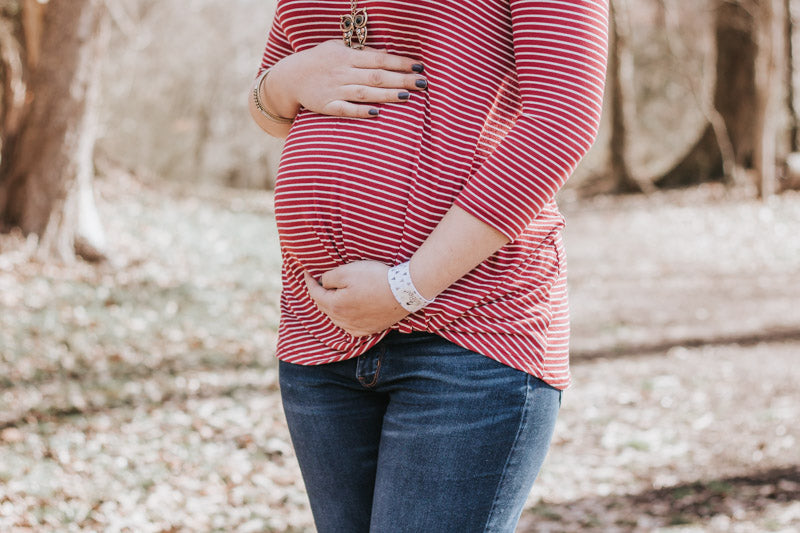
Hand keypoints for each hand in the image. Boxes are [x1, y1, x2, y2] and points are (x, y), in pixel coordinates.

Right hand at [272, 39, 426, 118]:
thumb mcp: (337, 49)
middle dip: (401, 79)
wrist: (288, 78)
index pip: (380, 59)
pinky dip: (361, 111)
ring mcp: (335, 90)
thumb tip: (385, 54)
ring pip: (365, 93)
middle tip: (423, 83)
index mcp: (347, 57)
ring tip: (407, 96)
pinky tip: (378, 113)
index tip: (419, 67)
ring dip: (387, 94)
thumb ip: (361, 53)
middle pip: (377, 76)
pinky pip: (346, 109)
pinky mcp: (327, 106)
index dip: (400, 63)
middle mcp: (343, 73)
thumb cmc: (318, 62)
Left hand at [304, 260, 409, 336]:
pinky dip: (345, 318)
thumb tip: (322, 283)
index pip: (315, 294)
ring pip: (337, 318)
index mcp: (335, 306)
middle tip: (318, 283)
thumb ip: (329, 278)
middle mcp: (343, 321)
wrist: (404, 292)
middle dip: (319, 294)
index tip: (306, 273)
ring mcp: (357, 327)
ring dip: (332, 307)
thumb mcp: (347, 271)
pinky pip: (350, 326)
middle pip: (324, 307)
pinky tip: (348, 312)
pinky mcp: (369, 330)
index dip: (309, 282)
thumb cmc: (375, 279)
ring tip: (333, 295)